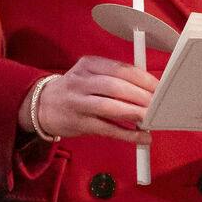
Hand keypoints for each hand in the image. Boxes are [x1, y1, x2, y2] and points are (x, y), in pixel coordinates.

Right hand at [19, 55, 156, 142]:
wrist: (43, 106)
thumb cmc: (76, 90)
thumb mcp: (90, 75)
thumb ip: (116, 78)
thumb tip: (150, 89)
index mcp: (88, 64)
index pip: (120, 69)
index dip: (142, 78)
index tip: (158, 87)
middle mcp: (81, 82)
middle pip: (116, 87)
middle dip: (141, 96)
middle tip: (159, 104)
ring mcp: (78, 103)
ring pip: (110, 107)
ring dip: (134, 113)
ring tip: (151, 118)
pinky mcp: (79, 123)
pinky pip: (107, 129)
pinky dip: (127, 134)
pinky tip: (142, 137)